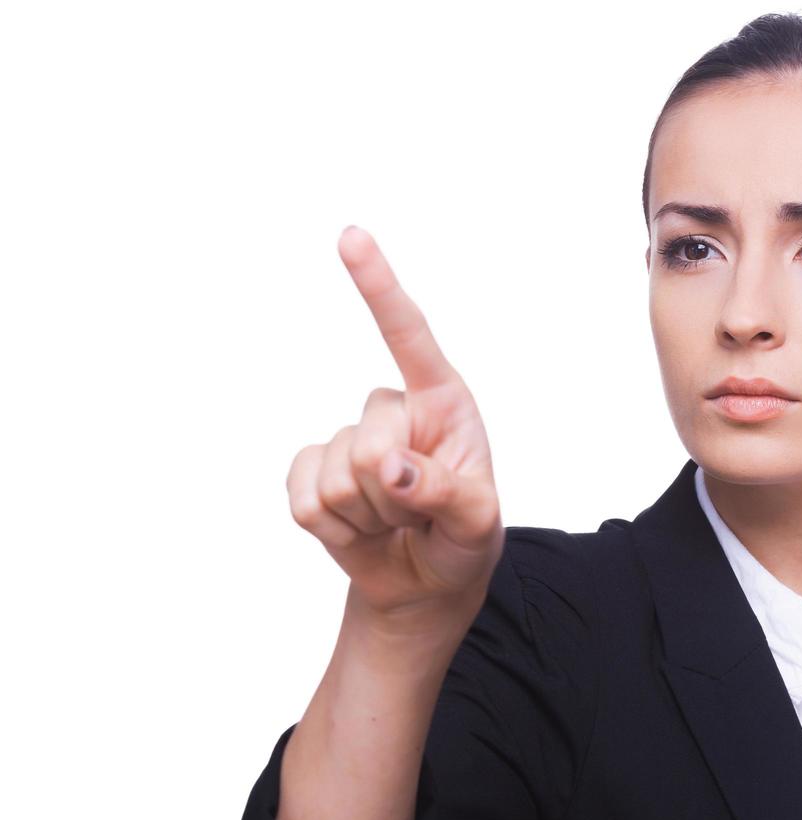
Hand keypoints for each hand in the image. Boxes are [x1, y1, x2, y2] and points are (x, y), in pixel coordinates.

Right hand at [286, 226, 503, 629]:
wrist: (425, 583)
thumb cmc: (464, 538)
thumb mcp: (477, 521)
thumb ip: (448, 492)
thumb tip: (392, 468)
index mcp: (442, 401)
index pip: (408, 335)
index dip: (378, 286)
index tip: (349, 236)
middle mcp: (392, 410)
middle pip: (370, 443)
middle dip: (397, 496)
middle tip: (421, 514)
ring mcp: (347, 441)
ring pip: (337, 479)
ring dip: (369, 518)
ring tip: (396, 523)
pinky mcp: (311, 474)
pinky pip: (304, 501)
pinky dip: (335, 531)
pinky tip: (360, 532)